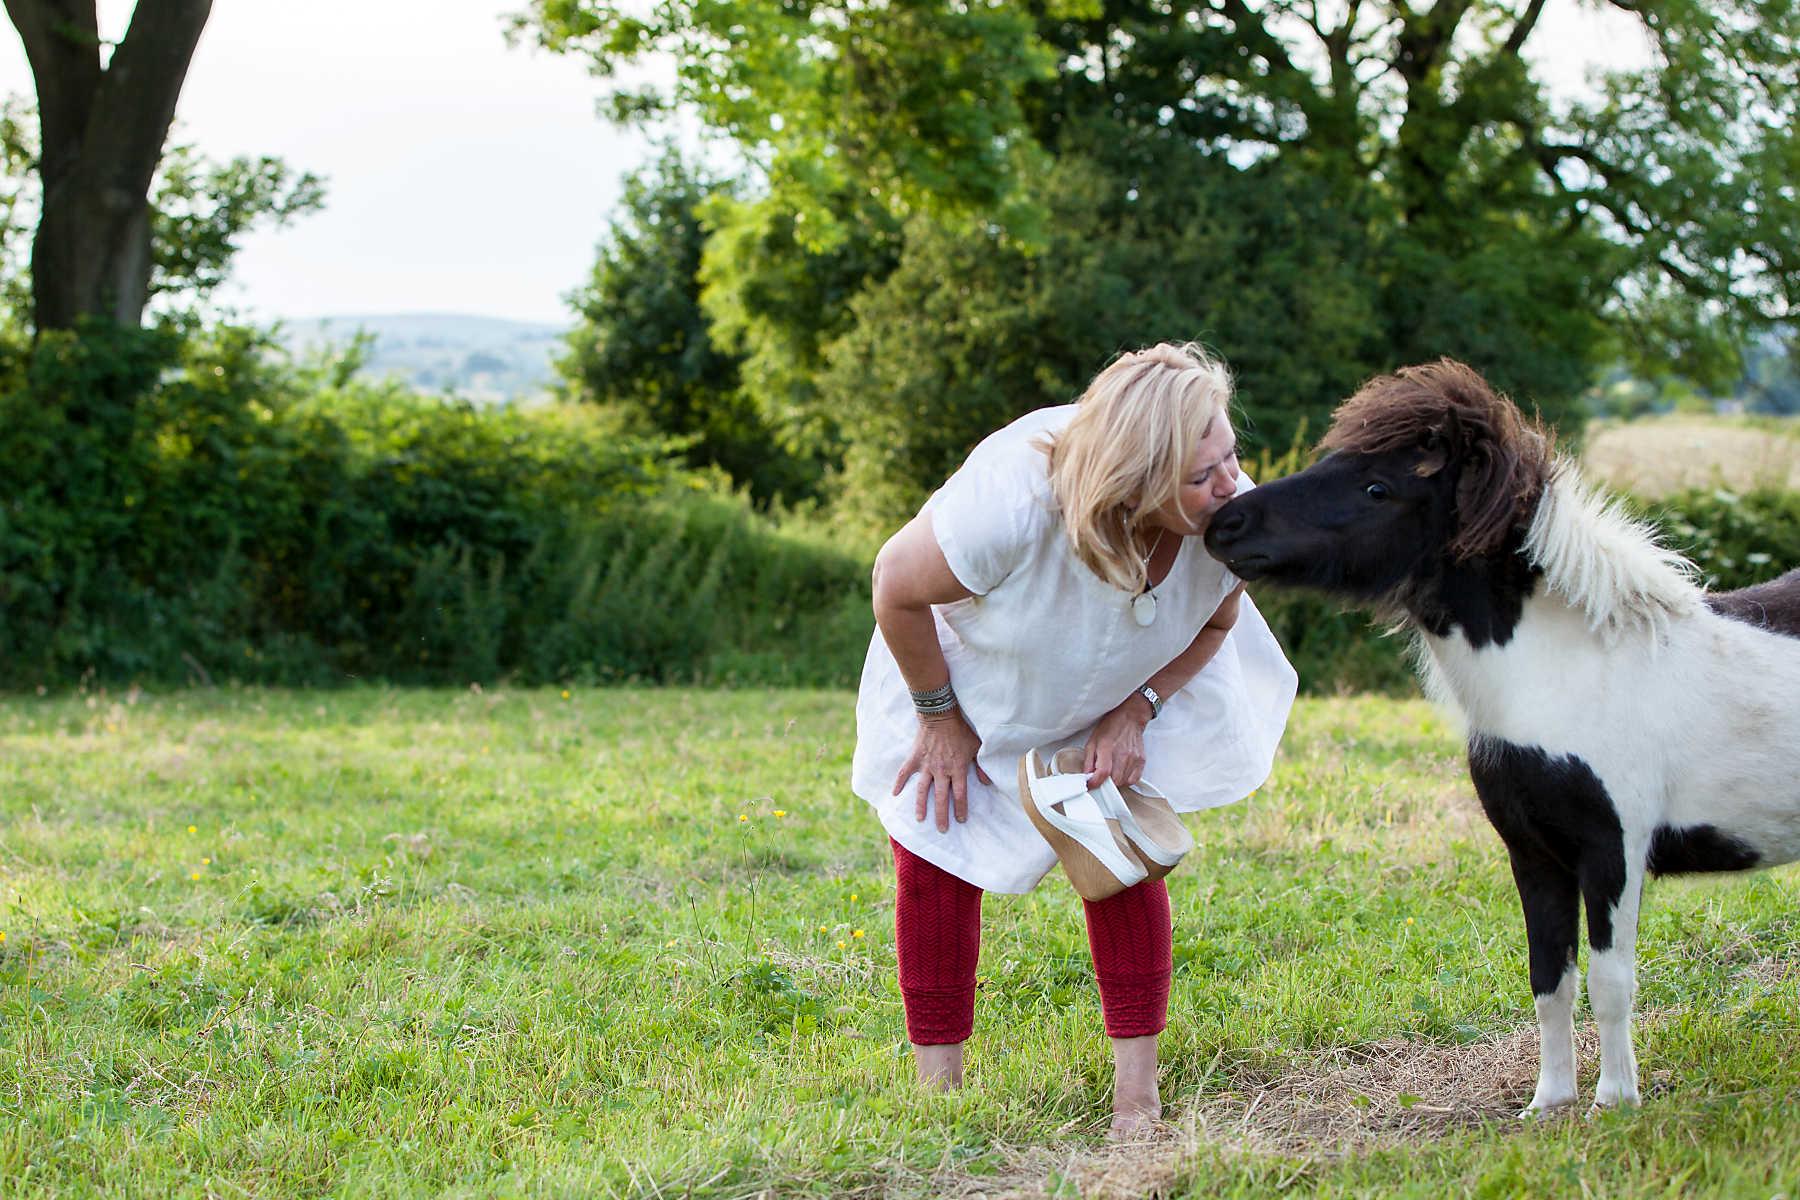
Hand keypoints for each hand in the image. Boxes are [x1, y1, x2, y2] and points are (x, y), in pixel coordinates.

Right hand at [893, 708, 992, 832]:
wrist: (941, 716)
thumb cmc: (961, 731)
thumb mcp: (977, 747)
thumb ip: (981, 766)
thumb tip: (987, 782)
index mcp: (957, 769)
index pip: (959, 795)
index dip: (960, 809)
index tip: (961, 820)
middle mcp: (941, 771)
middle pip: (941, 798)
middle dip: (941, 815)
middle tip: (942, 830)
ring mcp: (926, 766)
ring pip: (922, 791)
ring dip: (921, 806)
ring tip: (920, 819)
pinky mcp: (915, 759)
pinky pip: (904, 773)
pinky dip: (899, 783)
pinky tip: (894, 794)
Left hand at [1085, 699, 1150, 789]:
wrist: (1130, 718)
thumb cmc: (1110, 728)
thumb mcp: (1092, 741)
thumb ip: (1088, 760)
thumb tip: (1086, 776)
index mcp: (1107, 748)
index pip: (1103, 773)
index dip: (1095, 783)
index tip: (1091, 785)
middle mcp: (1122, 754)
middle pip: (1114, 781)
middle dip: (1105, 783)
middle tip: (1101, 777)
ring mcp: (1133, 758)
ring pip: (1123, 782)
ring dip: (1115, 781)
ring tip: (1111, 772)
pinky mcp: (1141, 761)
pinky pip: (1133, 780)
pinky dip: (1126, 780)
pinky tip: (1121, 772)